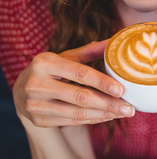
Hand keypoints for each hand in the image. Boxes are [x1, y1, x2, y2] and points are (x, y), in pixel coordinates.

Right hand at [13, 41, 134, 127]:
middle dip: (108, 103)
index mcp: (44, 62)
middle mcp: (37, 84)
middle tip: (129, 107)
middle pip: (80, 97)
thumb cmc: (50, 69)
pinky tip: (107, 116)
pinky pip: (72, 122)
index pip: (79, 73)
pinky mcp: (39, 120)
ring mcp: (36, 105)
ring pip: (77, 113)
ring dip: (103, 114)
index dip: (101, 82)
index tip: (121, 89)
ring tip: (122, 113)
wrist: (21, 91)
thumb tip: (113, 41)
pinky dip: (92, 120)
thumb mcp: (65, 57)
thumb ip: (89, 51)